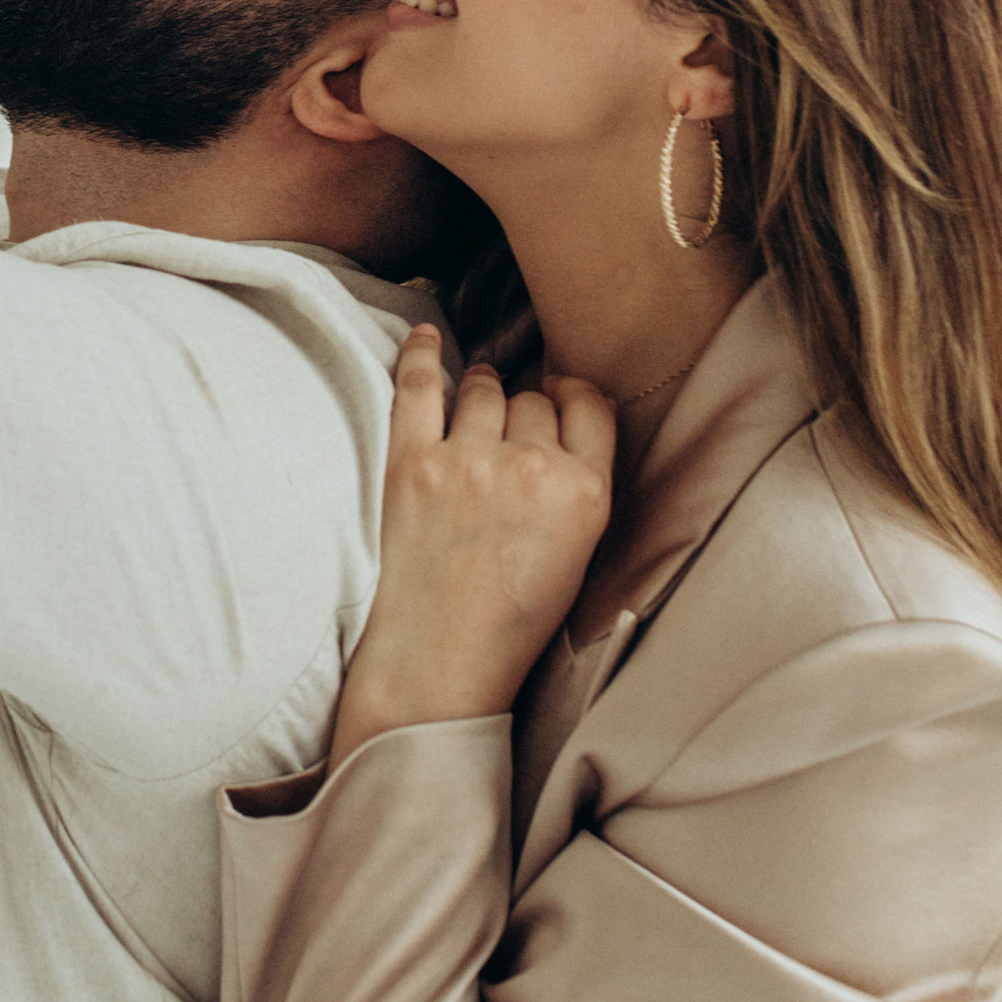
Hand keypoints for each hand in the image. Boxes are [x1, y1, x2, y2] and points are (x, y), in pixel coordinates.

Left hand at [328, 328, 616, 771]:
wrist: (440, 664)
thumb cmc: (510, 621)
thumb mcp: (577, 553)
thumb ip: (577, 483)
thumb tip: (557, 411)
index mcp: (586, 493)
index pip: (589, 405)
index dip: (571, 395)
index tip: (557, 395)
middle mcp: (533, 468)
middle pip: (534, 399)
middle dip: (523, 409)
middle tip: (508, 435)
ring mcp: (470, 461)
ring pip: (485, 387)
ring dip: (482, 391)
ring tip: (475, 404)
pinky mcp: (412, 463)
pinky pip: (421, 384)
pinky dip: (422, 354)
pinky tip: (427, 338)